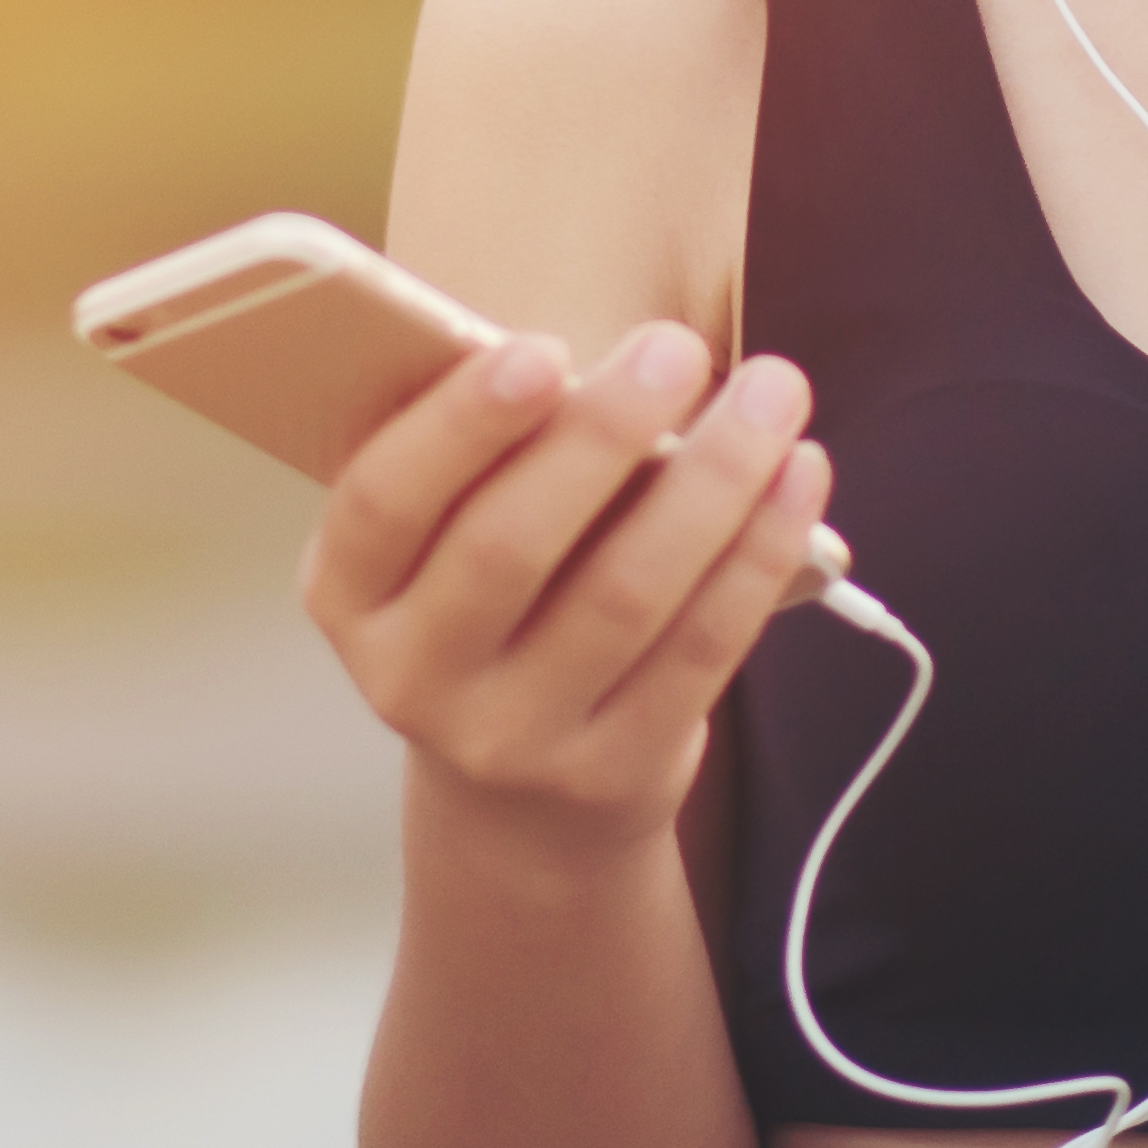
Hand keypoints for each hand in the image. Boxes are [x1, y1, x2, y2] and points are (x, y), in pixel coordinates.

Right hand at [301, 320, 835, 860]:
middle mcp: (414, 678)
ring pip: (623, 595)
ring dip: (711, 481)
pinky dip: (758, 553)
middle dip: (602, 434)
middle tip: (677, 348)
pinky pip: (700, 649)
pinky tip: (797, 476)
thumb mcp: (444, 542)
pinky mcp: (615, 772)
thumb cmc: (495, 611)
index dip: (460, 424)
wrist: (523, 799)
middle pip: (508, 546)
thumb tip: (604, 366)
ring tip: (771, 394)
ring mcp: (514, 738)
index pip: (383, 502)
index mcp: (351, 594)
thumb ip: (492, 461)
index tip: (543, 348)